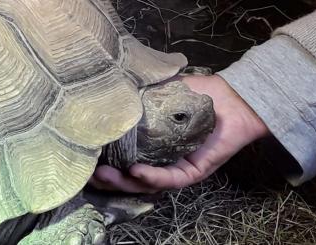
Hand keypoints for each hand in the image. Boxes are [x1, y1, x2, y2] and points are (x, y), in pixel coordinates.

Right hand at [90, 75, 268, 192]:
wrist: (232, 98)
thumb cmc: (199, 94)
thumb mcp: (165, 89)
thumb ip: (141, 92)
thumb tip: (112, 86)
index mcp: (152, 143)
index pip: (124, 156)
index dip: (104, 158)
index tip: (83, 154)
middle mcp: (161, 159)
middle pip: (131, 176)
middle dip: (109, 178)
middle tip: (90, 173)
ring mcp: (177, 167)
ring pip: (147, 183)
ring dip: (125, 181)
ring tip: (105, 175)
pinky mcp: (193, 172)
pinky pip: (170, 178)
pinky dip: (152, 177)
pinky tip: (136, 171)